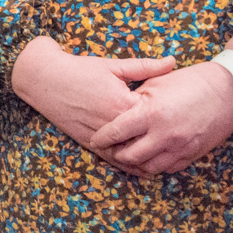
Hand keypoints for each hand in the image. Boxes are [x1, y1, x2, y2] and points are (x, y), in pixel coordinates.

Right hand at [9, 37, 177, 152]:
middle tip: (185, 144)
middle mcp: (112, 123)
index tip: (187, 118)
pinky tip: (141, 170)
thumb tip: (173, 61)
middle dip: (164, 144)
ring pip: (129, 155)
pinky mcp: (87, 141)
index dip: (171, 119)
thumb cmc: (80, 69)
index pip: (155, 118)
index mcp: (122, 103)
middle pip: (146, 140)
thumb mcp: (114, 65)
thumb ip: (146, 67)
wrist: (44, 78)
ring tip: (169, 164)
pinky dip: (127, 166)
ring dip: (148, 161)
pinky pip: (111, 159)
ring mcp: (99, 135)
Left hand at [89, 35, 232, 176]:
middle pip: (129, 156)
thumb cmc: (190, 82)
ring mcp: (180, 147)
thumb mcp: (156, 83)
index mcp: (150, 113)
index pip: (116, 132)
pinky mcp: (192, 154)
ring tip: (127, 157)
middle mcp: (164, 134)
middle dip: (115, 154)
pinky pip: (168, 168)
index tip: (95, 139)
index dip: (102, 138)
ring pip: (148, 167)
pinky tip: (149, 158)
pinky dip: (155, 165)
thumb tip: (118, 112)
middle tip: (109, 149)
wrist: (228, 91)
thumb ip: (134, 99)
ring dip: (135, 164)